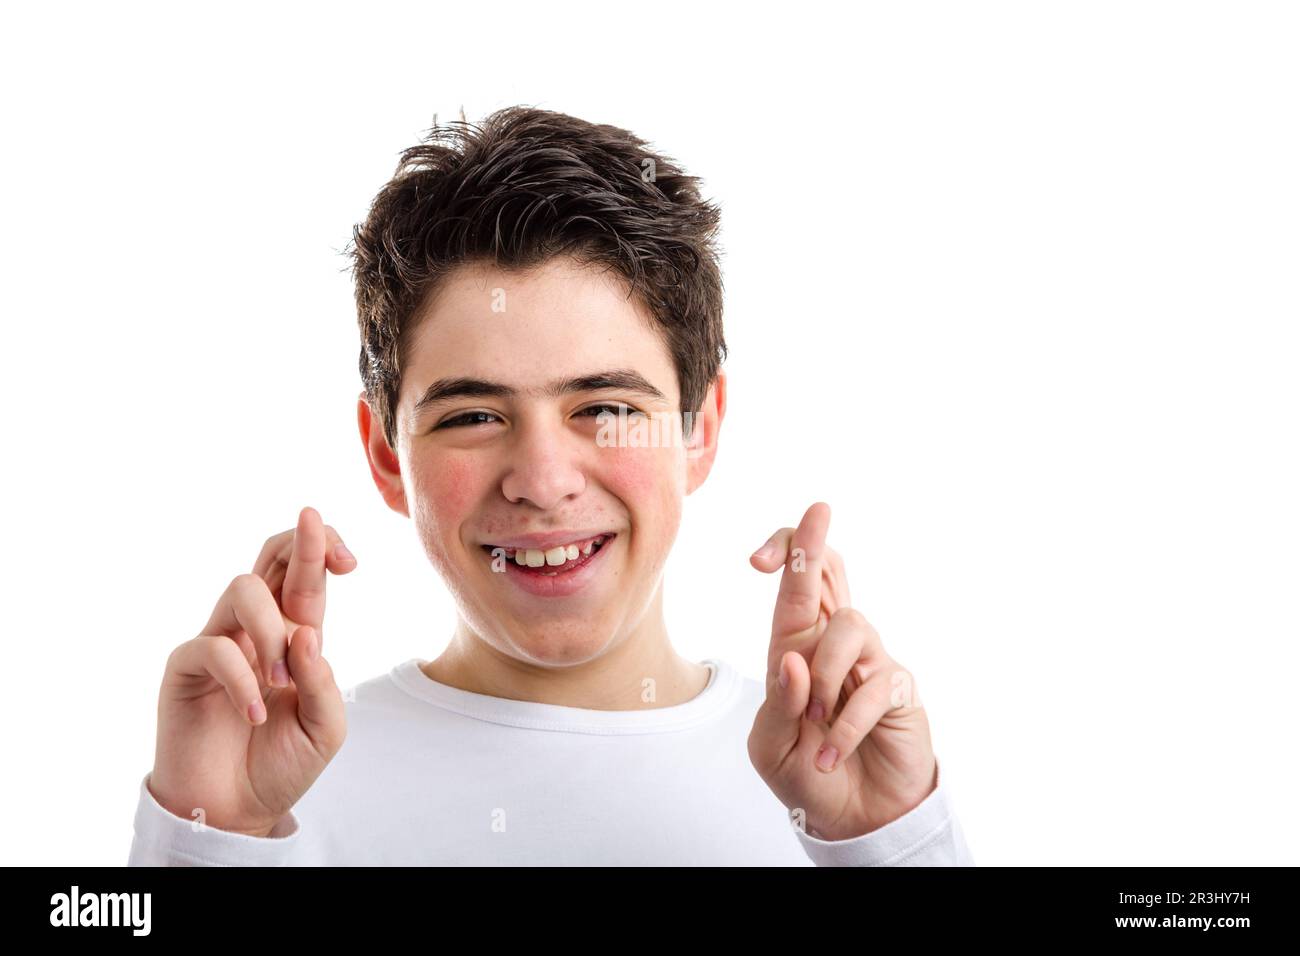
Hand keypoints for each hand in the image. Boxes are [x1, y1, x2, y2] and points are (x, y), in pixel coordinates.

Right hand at [147, 507, 354, 836]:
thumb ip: (321, 679)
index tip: (350, 559)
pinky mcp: (185, 667)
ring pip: (241, 588)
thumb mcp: (324, 727)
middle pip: (270, 558)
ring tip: (281, 678)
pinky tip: (255, 714)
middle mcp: (255, 630)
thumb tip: (305, 632)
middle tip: (324, 543)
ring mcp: (219, 643)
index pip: (307, 576)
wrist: (236, 811)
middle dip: (298, 541)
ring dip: (270, 626)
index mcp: (294, 636)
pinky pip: (212, 647)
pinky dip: (242, 679)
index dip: (322, 549)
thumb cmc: (281, 765)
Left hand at [746, 502, 938, 840]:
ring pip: (848, 626)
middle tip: (818, 512)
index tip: (761, 554)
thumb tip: (795, 660)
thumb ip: (780, 703)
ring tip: (814, 724)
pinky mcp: (898, 688)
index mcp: (794, 647)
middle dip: (814, 543)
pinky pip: (873, 685)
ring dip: (824, 676)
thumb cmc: (806, 771)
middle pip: (829, 573)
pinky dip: (844, 725)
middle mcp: (832, 644)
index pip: (793, 586)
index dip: (786, 552)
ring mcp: (869, 660)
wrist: (854, 818)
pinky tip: (831, 753)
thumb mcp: (772, 744)